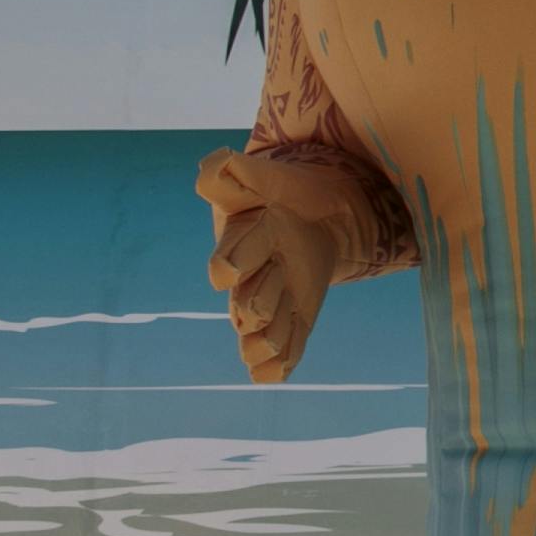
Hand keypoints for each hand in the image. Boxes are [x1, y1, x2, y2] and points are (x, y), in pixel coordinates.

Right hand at [197, 148, 394, 383]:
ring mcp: (270, 301)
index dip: (230, 264)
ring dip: (265, 343)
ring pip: (258, 334)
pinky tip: (276, 373)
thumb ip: (239, 173)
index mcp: (244, 241)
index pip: (231, 256)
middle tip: (266, 308)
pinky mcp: (294, 320)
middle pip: (247, 302)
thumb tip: (217, 162)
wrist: (319, 214)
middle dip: (256, 305)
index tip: (228, 271)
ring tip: (267, 347)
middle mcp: (251, 278)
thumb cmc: (288, 194)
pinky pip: (281, 350)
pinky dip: (277, 365)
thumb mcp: (270, 178)